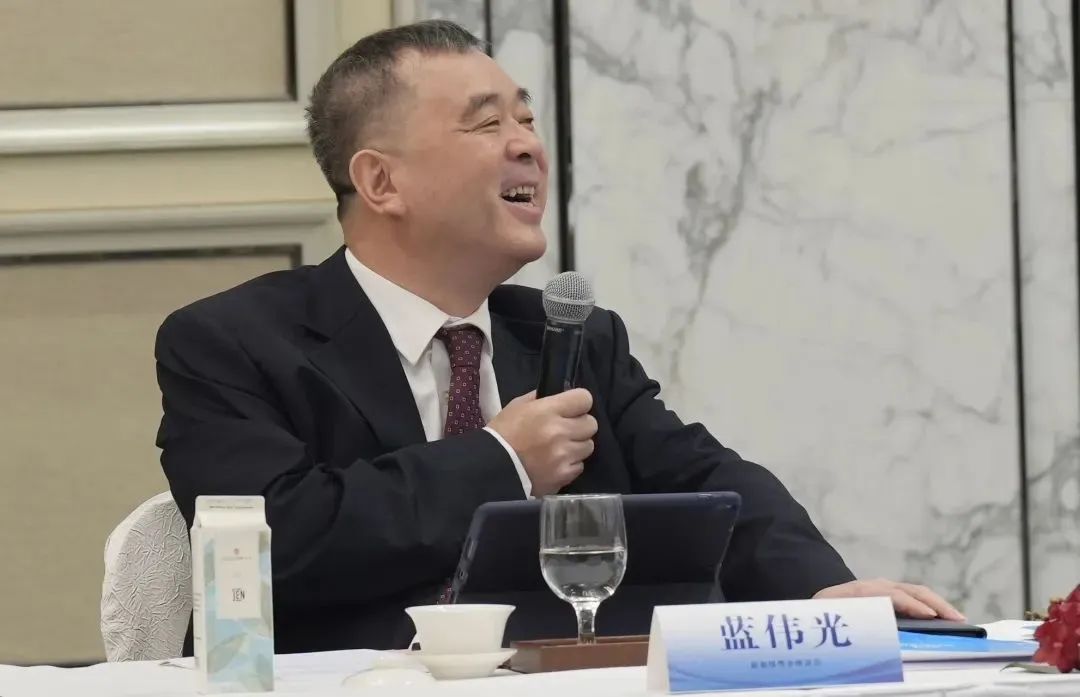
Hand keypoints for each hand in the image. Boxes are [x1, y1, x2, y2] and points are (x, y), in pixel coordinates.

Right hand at [488, 389, 596, 495]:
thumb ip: (538, 399)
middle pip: (591, 424)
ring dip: (577, 446)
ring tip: (560, 449)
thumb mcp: (516, 407)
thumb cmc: (501, 435)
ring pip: (588, 446)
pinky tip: (555, 464)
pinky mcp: (564, 475)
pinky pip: (579, 466)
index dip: (579, 403)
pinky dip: (570, 464)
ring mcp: (564, 455)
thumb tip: (556, 396)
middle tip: (566, 430)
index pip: (584, 399)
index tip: (572, 408)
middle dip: (580, 425)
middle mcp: (560, 431)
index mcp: (548, 411)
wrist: (491, 470)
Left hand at [814, 578, 964, 620]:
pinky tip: (944, 616)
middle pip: (910, 590)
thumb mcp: (832, 621)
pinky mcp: (890, 593)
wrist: (819, 602)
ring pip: (916, 592)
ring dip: (938, 604)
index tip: (930, 615)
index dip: (911, 604)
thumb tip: (873, 639)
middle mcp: (875, 585)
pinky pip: (914, 596)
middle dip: (935, 603)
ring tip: (958, 619)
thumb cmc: (826, 615)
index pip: (890, 595)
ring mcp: (884, 587)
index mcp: (859, 592)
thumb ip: (850, 626)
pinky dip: (931, 604)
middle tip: (957, 619)